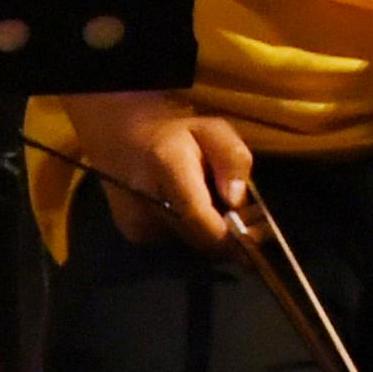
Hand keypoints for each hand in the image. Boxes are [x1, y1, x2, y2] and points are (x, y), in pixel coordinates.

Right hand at [71, 91, 252, 250]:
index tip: (251, 240)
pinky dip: (186, 231)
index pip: (196, 214)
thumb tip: (237, 199)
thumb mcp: (211, 129)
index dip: (226, 235)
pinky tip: (182, 209)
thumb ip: (231, 157)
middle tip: (236, 219)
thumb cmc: (173, 130)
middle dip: (222, 235)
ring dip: (204, 232)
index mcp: (165, 164)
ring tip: (205, 205)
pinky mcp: (133, 233)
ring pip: (188, 242)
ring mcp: (135, 220)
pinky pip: (174, 241)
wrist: (122, 136)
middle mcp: (144, 198)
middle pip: (196, 236)